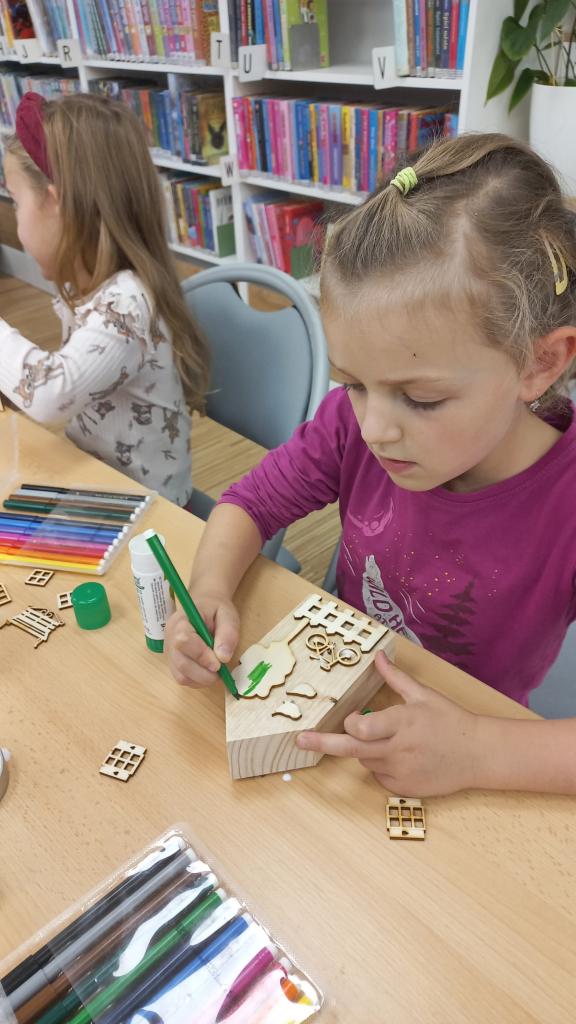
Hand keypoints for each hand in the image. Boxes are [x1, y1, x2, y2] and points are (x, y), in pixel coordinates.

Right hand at [165, 591, 239, 688]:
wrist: (204, 606)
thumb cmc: (215, 609)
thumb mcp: (227, 615)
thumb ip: (228, 634)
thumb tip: (223, 657)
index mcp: (181, 621)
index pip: (183, 641)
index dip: (201, 655)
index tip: (218, 663)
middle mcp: (170, 638)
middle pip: (180, 663)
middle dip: (203, 673)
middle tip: (221, 671)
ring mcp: (169, 652)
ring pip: (180, 675)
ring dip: (201, 680)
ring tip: (216, 671)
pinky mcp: (173, 662)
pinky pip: (182, 678)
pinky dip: (197, 681)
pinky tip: (208, 672)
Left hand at [296, 651, 481, 795]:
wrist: (478, 754)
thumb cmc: (451, 720)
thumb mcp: (424, 695)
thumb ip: (396, 678)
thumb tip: (377, 656)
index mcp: (402, 722)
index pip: (361, 727)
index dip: (351, 722)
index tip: (352, 718)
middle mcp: (398, 749)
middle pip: (352, 749)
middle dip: (323, 743)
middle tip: (301, 739)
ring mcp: (401, 772)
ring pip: (365, 761)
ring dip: (366, 750)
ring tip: (392, 741)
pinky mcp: (405, 788)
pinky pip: (380, 777)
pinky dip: (382, 767)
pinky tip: (402, 757)